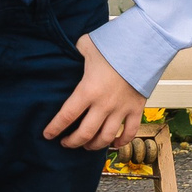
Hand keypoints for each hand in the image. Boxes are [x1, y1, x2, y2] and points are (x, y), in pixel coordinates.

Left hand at [43, 34, 147, 149]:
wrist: (144, 46)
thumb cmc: (114, 45)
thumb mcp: (87, 45)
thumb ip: (75, 52)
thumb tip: (67, 52)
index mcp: (88, 90)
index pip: (66, 116)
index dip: (55, 128)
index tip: (47, 135)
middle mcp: (103, 104)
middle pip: (85, 133)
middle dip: (72, 142)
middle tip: (65, 143)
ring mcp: (121, 109)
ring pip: (106, 137)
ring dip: (94, 145)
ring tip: (86, 146)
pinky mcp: (137, 109)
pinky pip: (130, 132)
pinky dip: (121, 142)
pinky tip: (113, 144)